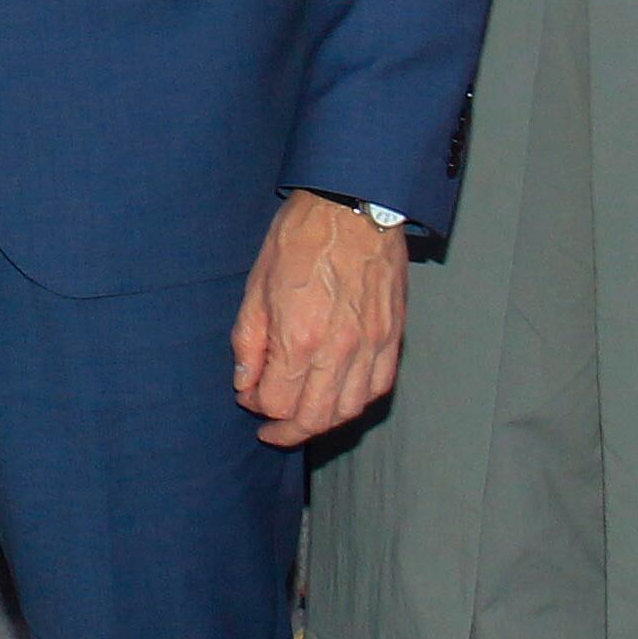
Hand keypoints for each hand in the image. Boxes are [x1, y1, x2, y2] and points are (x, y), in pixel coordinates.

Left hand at [232, 191, 408, 445]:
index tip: (249, 396)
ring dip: (322, 422)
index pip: (277, 403)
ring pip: (348, 411)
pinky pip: (377, 388)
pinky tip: (337, 397)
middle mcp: (339, 351)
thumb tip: (244, 383)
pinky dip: (355, 402)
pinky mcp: (393, 338)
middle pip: (314, 418)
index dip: (258, 407)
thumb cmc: (300, 238)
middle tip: (271, 429)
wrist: (354, 207)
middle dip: (287, 431)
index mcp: (298, 338)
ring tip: (302, 416)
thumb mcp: (257, 285)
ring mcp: (371, 347)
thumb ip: (249, 341)